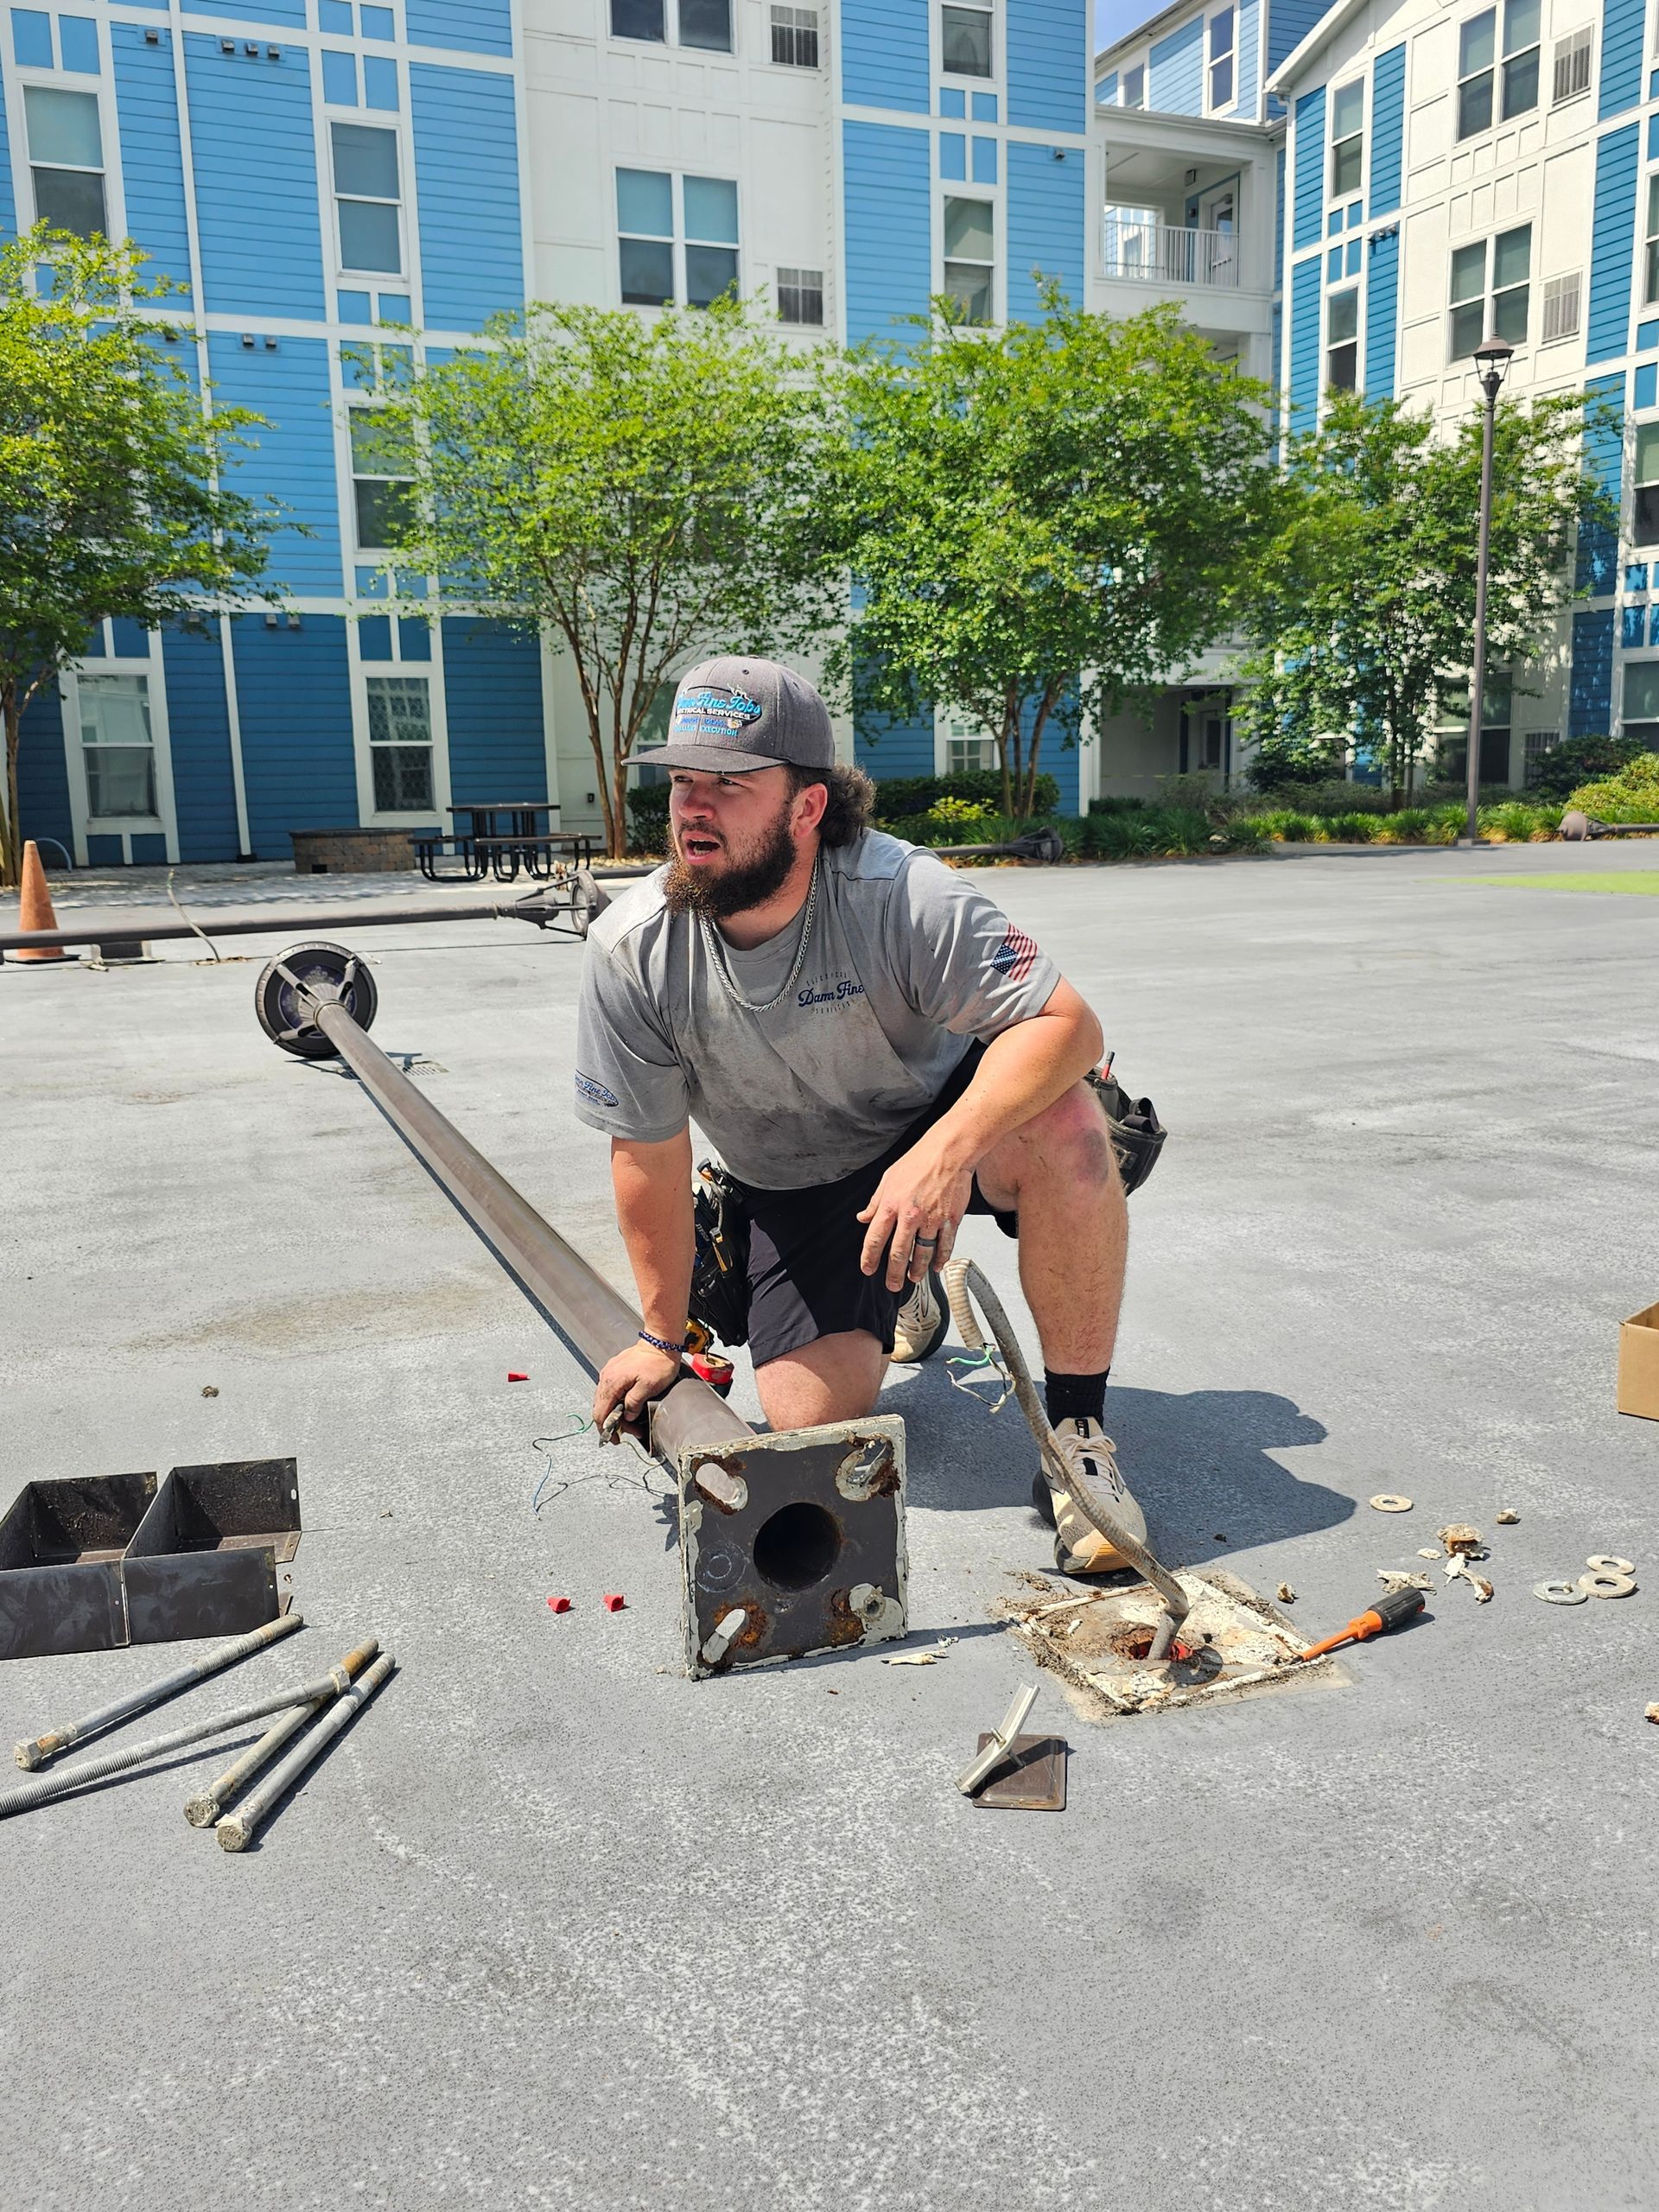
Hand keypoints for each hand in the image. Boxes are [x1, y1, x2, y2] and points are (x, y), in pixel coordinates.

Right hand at [593, 1340, 681, 1432]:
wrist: (660, 1342)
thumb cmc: (657, 1363)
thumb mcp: (648, 1388)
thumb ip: (633, 1404)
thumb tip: (626, 1416)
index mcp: (612, 1383)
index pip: (601, 1413)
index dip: (606, 1429)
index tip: (614, 1440)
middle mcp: (606, 1377)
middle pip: (600, 1407)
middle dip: (612, 1423)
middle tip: (628, 1432)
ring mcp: (609, 1372)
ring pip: (604, 1399)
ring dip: (614, 1412)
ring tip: (629, 1421)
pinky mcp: (615, 1369)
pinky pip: (609, 1390)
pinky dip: (615, 1401)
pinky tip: (625, 1406)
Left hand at [856, 1132, 972, 1292]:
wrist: (948, 1152)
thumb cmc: (918, 1161)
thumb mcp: (888, 1178)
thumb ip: (875, 1202)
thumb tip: (863, 1217)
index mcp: (891, 1205)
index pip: (875, 1239)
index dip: (869, 1258)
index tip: (868, 1269)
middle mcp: (910, 1215)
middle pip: (899, 1254)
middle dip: (894, 1274)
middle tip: (892, 1285)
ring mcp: (932, 1219)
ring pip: (923, 1254)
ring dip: (918, 1270)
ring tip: (914, 1278)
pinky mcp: (950, 1220)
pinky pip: (945, 1246)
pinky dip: (941, 1259)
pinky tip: (937, 1266)